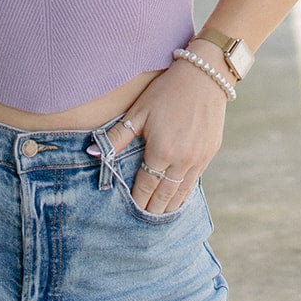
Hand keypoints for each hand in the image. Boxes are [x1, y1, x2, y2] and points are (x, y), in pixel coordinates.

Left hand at [106, 59, 228, 214]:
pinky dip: (184, 194)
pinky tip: (177, 199)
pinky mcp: (209, 153)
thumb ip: (117, 137)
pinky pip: (194, 182)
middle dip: (152, 210)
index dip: (137, 201)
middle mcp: (182, 161)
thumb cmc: (166, 91)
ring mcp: (198, 159)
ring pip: (181, 193)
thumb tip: (91, 153)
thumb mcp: (138, 112)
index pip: (146, 186)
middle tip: (142, 223)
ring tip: (158, 217)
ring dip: (169, 207)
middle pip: (164, 196)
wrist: (204, 76)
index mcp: (161, 151)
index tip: (129, 212)